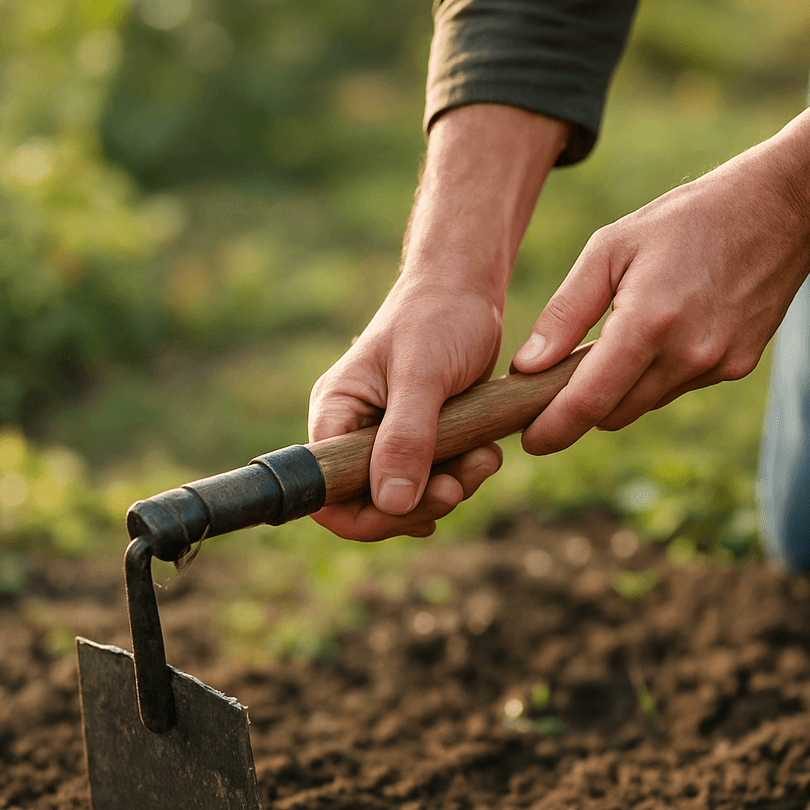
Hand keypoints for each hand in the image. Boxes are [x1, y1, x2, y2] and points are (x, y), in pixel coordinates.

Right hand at [307, 276, 504, 540]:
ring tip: (484, 459)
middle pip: (368, 505)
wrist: (468, 292)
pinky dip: (460, 478)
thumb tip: (391, 503)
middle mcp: (353, 433)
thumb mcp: (422, 377)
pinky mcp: (419, 441)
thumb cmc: (438, 318)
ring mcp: (386, 440)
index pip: (325, 491)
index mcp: (335, 414)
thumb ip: (405, 439)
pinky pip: (431, 482)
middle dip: (416, 506)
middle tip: (457, 486)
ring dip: (448, 490)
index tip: (410, 509)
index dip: (362, 517)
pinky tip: (484, 455)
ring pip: (406, 499)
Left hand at [511, 50, 809, 456]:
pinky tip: (662, 332)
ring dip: (619, 389)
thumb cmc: (684, 220)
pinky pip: (676, 389)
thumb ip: (565, 313)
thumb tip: (526, 367)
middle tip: (558, 377)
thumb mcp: (610, 247)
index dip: (553, 429)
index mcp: (648, 323)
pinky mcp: (736, 368)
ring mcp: (716, 366)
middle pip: (612, 413)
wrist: (780, 208)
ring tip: (616, 339)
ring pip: (643, 405)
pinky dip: (655, 375)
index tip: (529, 440)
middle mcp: (686, 355)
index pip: (588, 402)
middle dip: (580, 405)